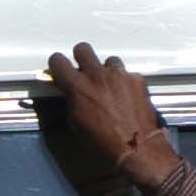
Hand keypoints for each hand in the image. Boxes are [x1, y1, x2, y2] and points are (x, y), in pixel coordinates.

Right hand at [41, 43, 178, 189]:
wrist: (135, 147)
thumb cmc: (100, 142)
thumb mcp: (76, 123)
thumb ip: (72, 101)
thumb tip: (72, 93)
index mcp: (77, 86)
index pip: (57, 60)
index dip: (58, 66)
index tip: (62, 73)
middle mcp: (97, 74)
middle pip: (83, 49)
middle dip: (82, 59)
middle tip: (86, 73)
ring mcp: (119, 74)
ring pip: (109, 61)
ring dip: (107, 72)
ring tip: (112, 88)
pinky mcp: (137, 79)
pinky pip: (127, 75)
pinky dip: (126, 84)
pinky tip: (129, 98)